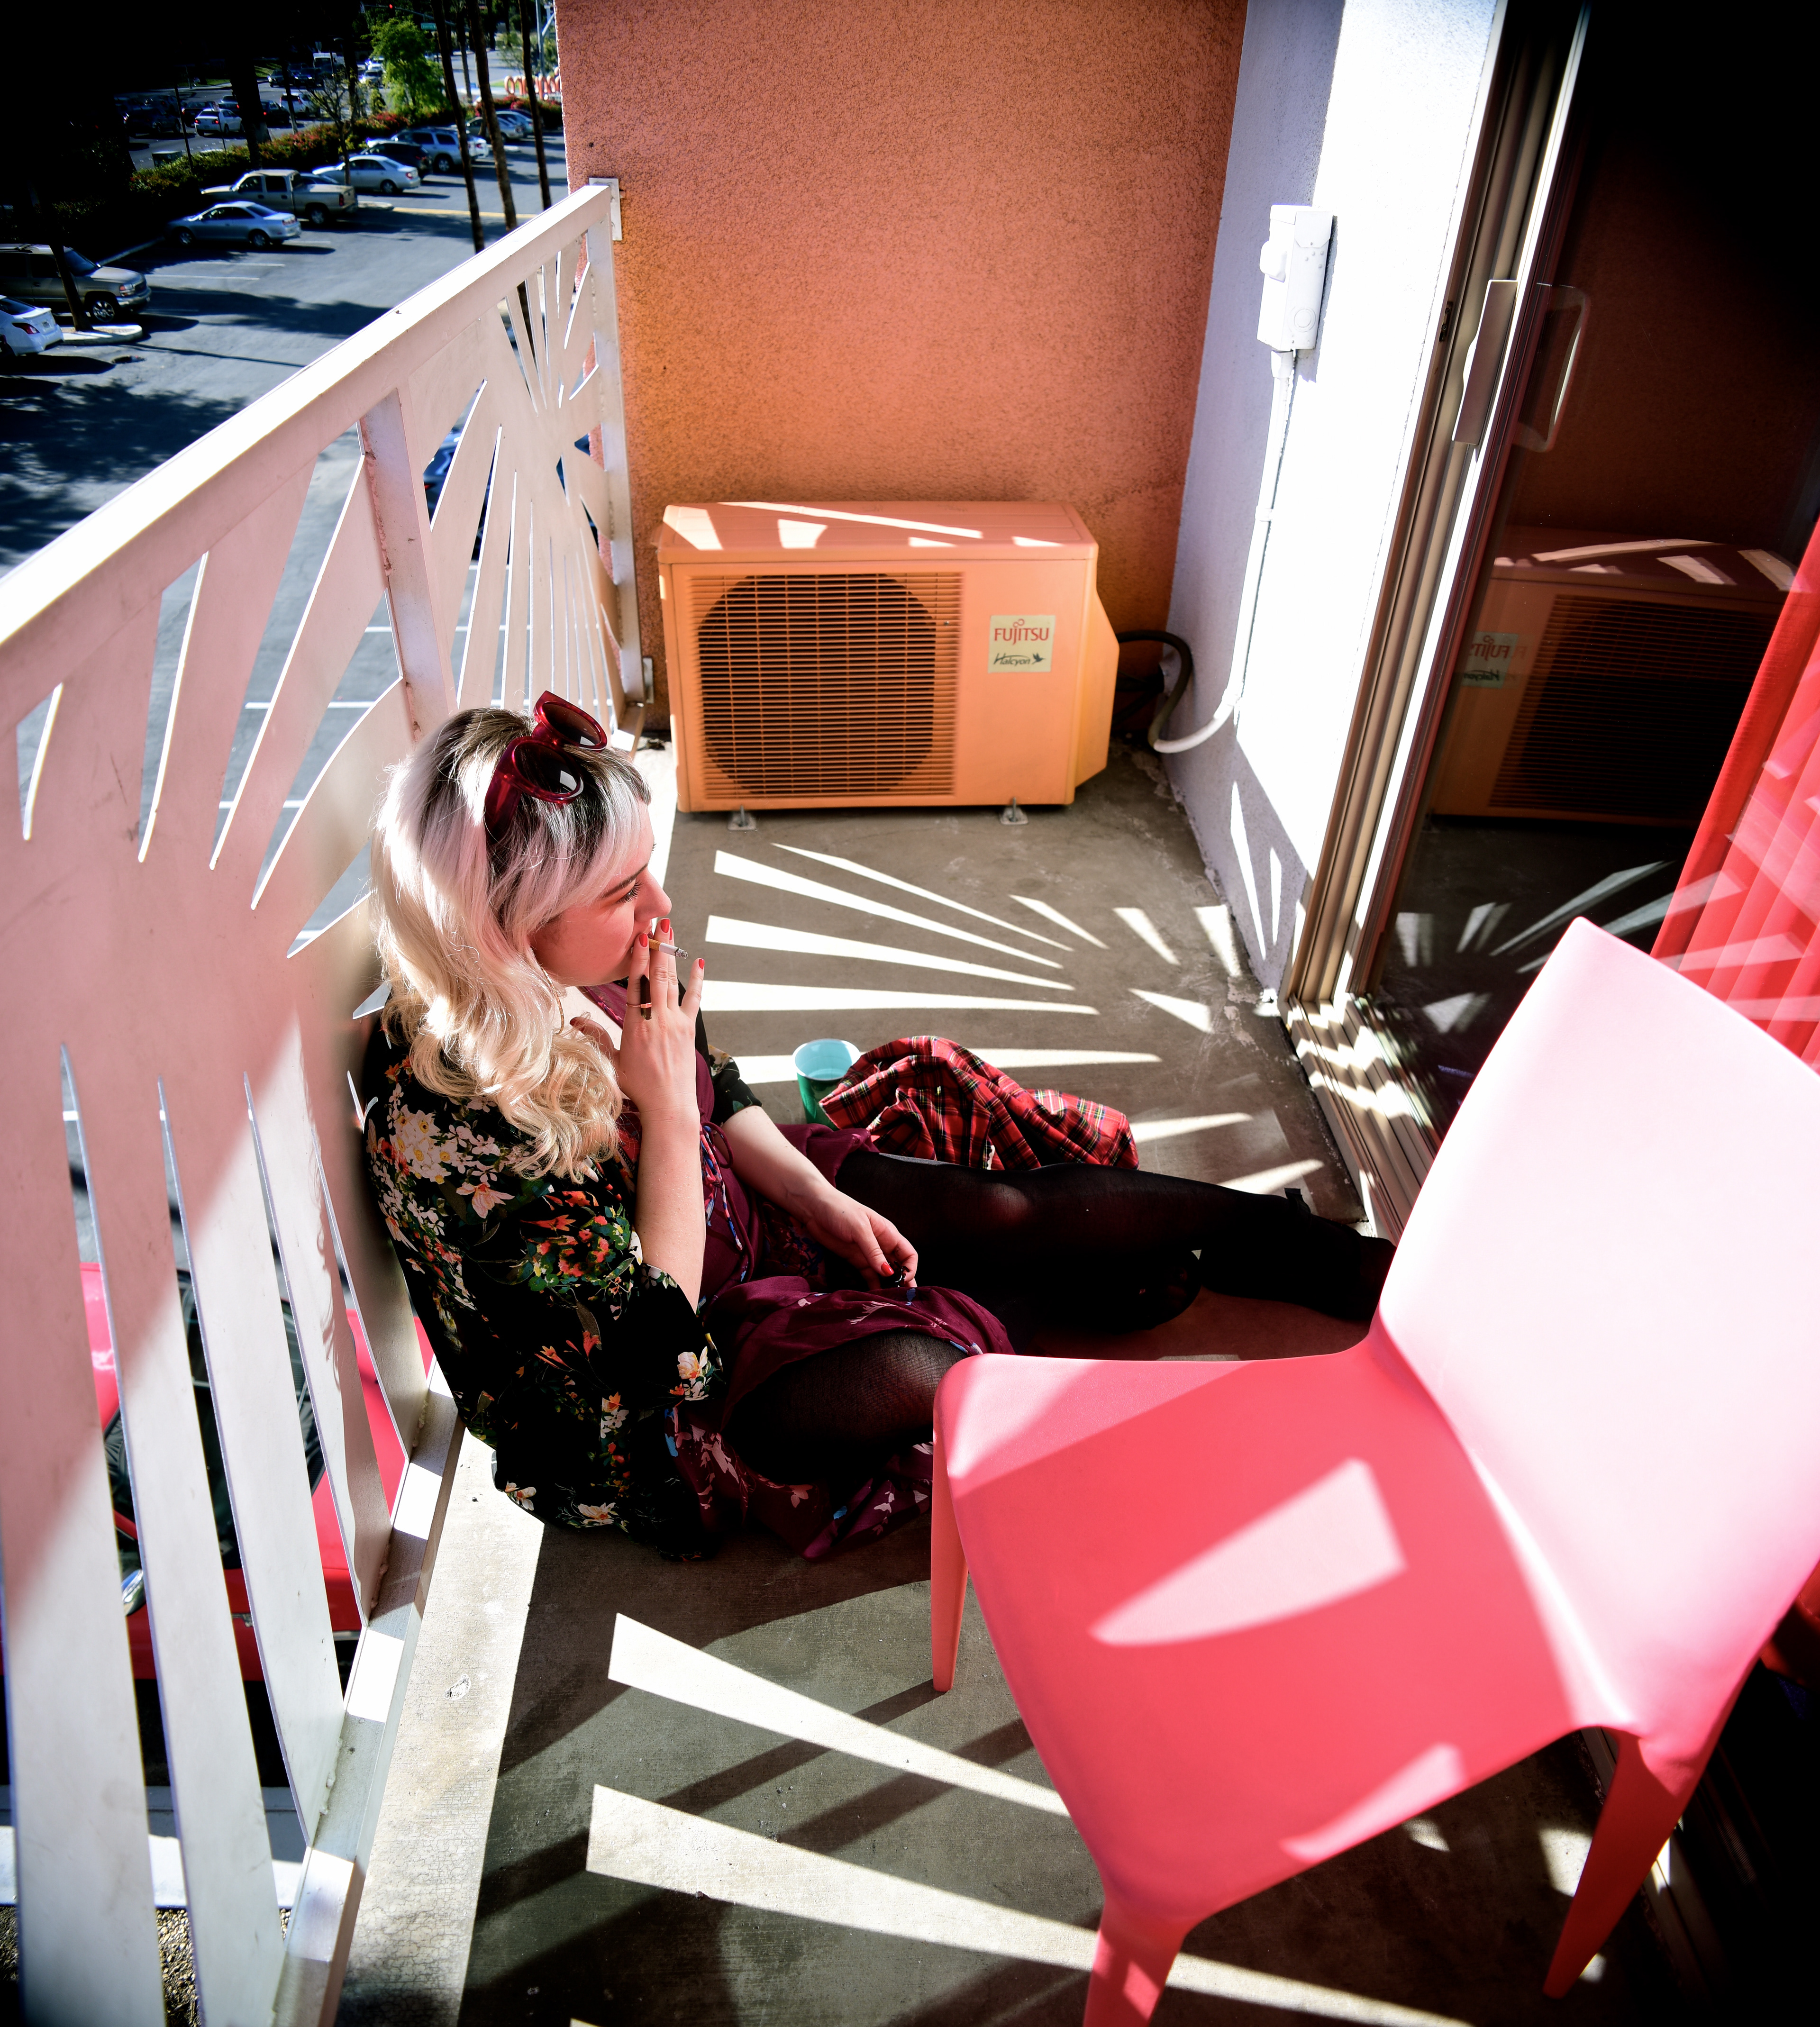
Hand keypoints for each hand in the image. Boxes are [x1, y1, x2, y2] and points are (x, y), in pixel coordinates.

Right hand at [588, 917, 703, 1130]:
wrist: (669, 1106)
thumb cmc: (637, 1087)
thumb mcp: (610, 1062)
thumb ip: (595, 1037)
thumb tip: (575, 1019)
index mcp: (635, 1027)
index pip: (637, 985)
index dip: (638, 959)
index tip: (640, 936)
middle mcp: (657, 1021)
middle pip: (658, 976)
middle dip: (658, 946)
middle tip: (659, 920)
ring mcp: (675, 1023)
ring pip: (674, 982)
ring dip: (673, 955)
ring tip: (672, 930)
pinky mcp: (688, 1030)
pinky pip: (693, 1000)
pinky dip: (696, 981)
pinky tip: (699, 962)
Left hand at [793, 1186, 917, 1289]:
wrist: (814, 1208)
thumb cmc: (840, 1210)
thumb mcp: (859, 1229)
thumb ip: (873, 1251)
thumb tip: (888, 1272)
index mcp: (888, 1233)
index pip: (908, 1254)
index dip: (910, 1268)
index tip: (904, 1280)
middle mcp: (881, 1245)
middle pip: (898, 1266)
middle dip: (902, 1281)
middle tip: (902, 1297)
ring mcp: (868, 1253)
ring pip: (884, 1273)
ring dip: (888, 1286)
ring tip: (889, 1300)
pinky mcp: (855, 1260)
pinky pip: (868, 1275)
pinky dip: (872, 1285)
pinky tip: (874, 1294)